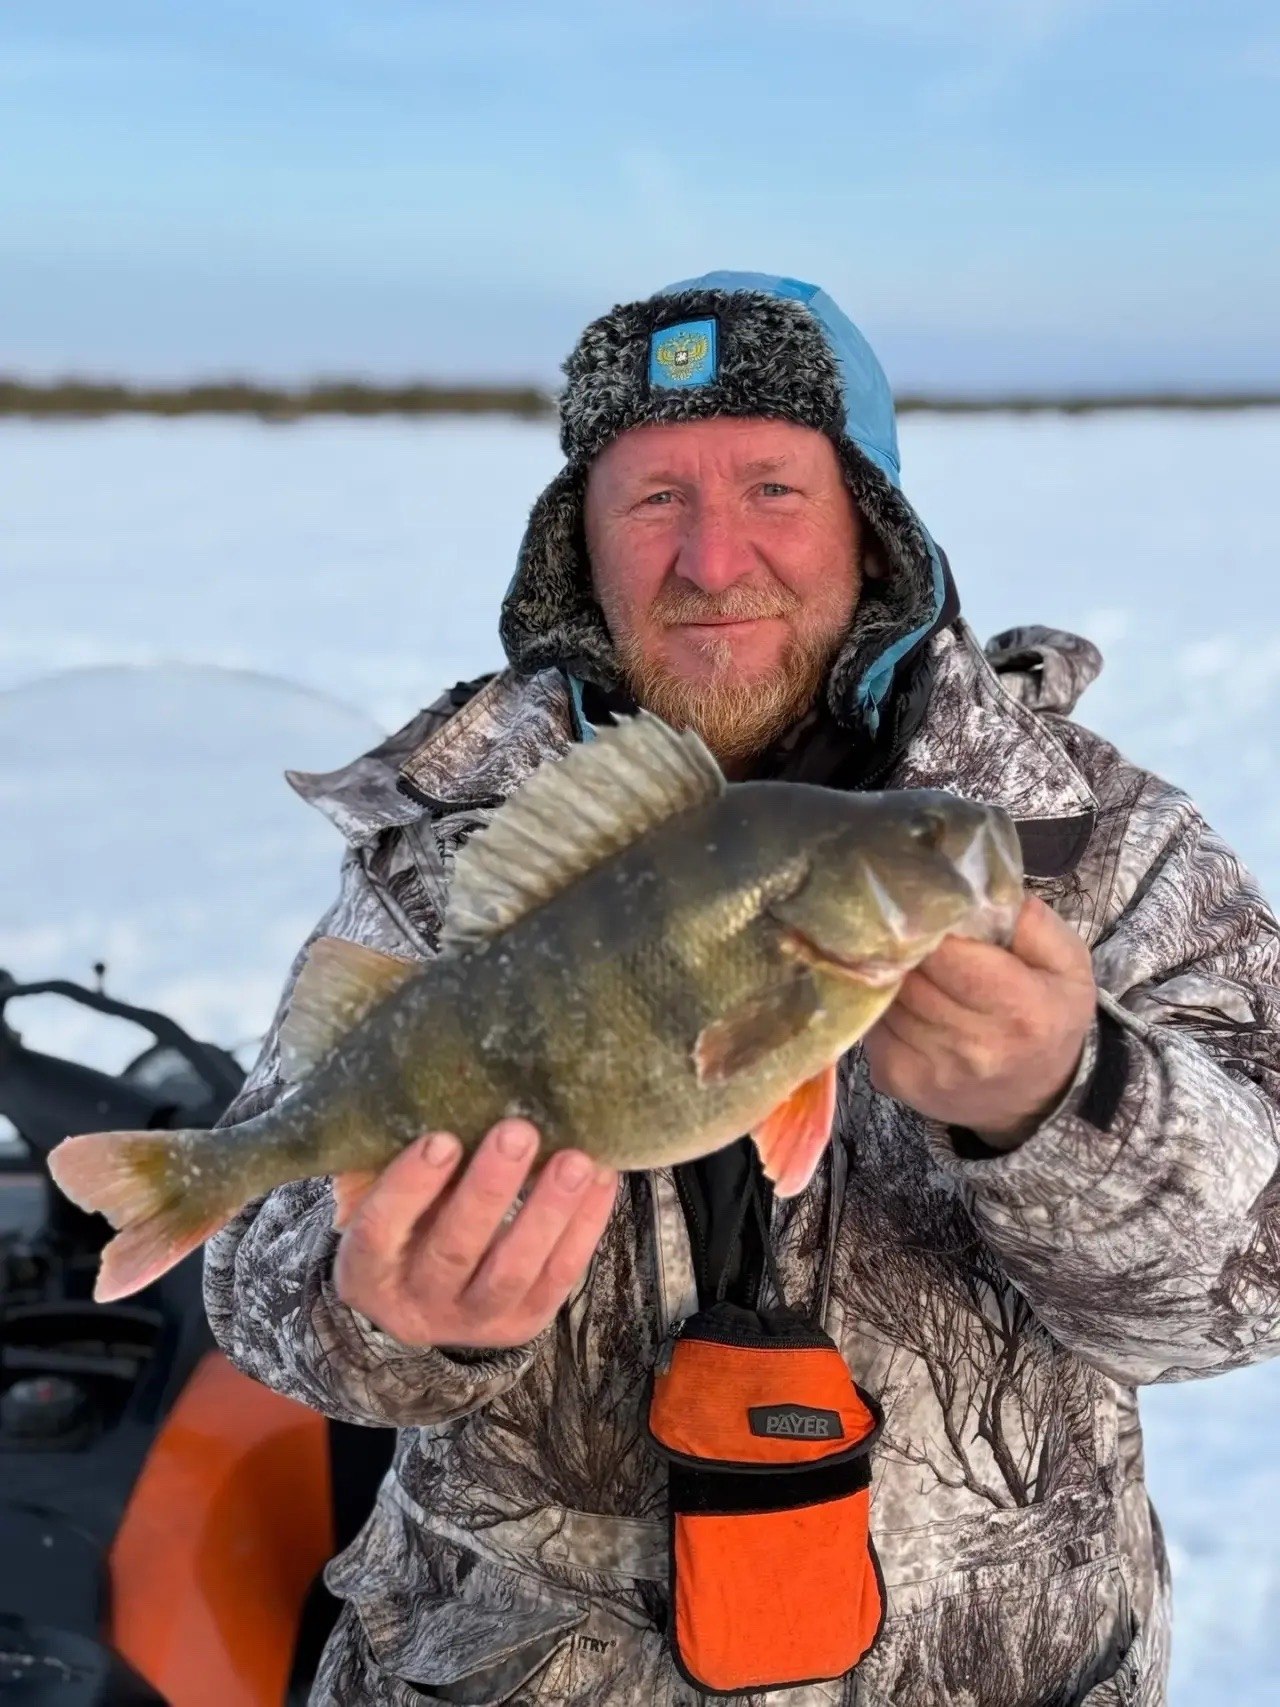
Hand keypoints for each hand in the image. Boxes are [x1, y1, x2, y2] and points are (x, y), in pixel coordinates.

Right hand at [333, 1119, 618, 1348]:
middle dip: (490, 1189)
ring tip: (575, 1160)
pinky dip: (583, 1227)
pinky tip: (600, 1179)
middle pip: (454, 1249)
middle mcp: (415, 1304)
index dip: (410, 1187)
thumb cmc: (401, 1218)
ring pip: (512, 1271)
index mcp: (366, 1268)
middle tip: (519, 1132)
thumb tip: (434, 1091)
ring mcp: (472, 1319)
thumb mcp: (378, 1192)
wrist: (420, 1296)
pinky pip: (557, 1277)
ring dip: (548, 1212)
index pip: (380, 1229)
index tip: (442, 1139)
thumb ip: (393, 1156)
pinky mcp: (522, 1322)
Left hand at [863, 894, 1096, 1148]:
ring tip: (903, 954)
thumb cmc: (1049, 1019)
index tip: (924, 900)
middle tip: (904, 919)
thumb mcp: (1068, 965)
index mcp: (1020, 1009)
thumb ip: (1030, 921)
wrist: (1035, 1100)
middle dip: (902, 941)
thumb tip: (978, 885)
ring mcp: (929, 1067)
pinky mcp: (896, 1079)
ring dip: (887, 970)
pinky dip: (880, 1000)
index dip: (928, 922)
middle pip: (909, 973)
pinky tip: (900, 993)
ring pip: (884, 994)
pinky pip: (872, 1021)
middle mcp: (973, 1046)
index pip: (948, 953)